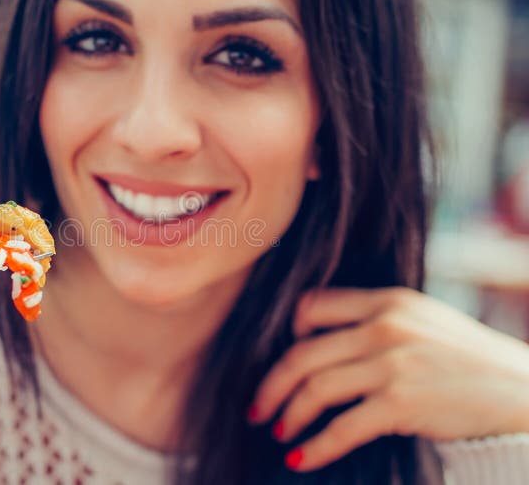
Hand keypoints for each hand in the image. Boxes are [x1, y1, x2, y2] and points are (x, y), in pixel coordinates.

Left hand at [248, 287, 528, 471]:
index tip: (280, 360)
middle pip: (301, 353)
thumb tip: (324, 343)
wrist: (523, 391)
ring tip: (278, 432)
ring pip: (314, 389)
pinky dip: (315, 447)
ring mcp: (393, 364)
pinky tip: (300, 459)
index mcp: (386, 301)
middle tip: (258, 408)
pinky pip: (341, 428)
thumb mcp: (422, 322)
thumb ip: (377, 321)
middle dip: (271, 385)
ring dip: (288, 415)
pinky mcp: (402, 403)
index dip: (286, 334)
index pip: (311, 305)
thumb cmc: (468, 360)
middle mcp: (384, 326)